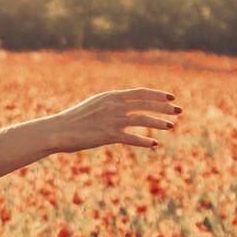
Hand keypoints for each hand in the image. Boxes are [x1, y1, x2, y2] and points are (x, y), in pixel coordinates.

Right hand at [44, 88, 182, 153]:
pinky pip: (132, 138)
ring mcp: (112, 120)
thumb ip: (109, 105)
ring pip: (143, 120)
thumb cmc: (73, 121)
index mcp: (110, 96)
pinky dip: (145, 141)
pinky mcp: (108, 135)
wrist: (57, 130)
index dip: (158, 95)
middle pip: (146, 104)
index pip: (140, 92)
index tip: (170, 97)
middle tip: (179, 110)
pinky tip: (154, 144)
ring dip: (159, 123)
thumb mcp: (93, 106)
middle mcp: (113, 106)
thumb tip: (122, 107)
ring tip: (171, 126)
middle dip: (165, 107)